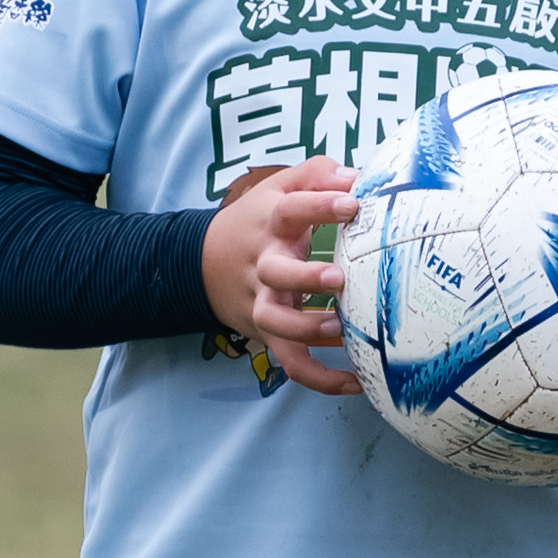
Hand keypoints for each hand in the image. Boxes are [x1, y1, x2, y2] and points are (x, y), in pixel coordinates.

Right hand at [198, 160, 355, 388]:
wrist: (201, 264)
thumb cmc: (258, 222)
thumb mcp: (279, 188)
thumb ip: (317, 175)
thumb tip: (356, 175)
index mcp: (271, 224)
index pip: (290, 209)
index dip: (319, 205)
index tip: (352, 201)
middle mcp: (264, 264)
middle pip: (276, 273)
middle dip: (305, 277)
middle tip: (338, 278)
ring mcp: (263, 303)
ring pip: (276, 322)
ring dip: (305, 328)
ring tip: (338, 328)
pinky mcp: (268, 334)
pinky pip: (291, 362)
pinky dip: (320, 379)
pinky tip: (355, 383)